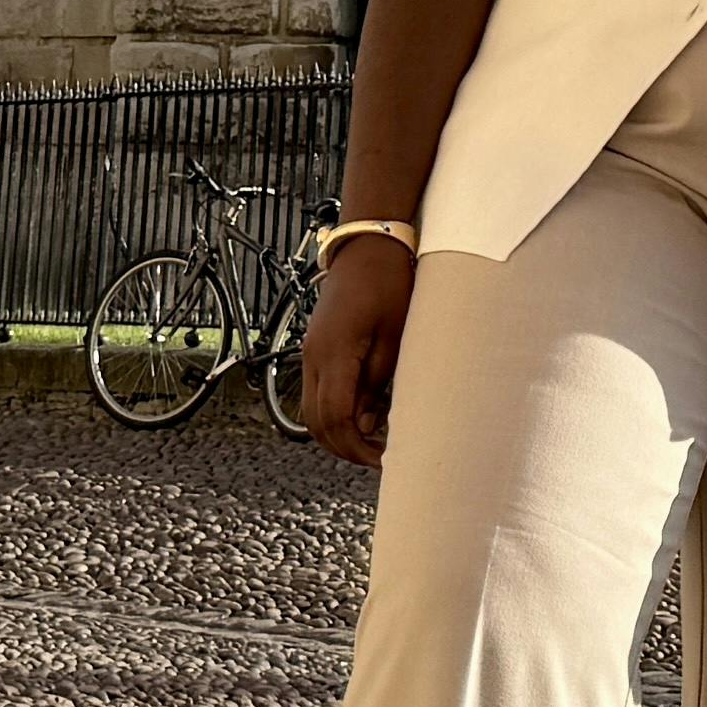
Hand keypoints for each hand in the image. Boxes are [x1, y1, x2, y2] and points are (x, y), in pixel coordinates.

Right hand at [298, 235, 415, 467]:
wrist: (368, 246)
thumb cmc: (389, 284)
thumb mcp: (395, 337)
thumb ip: (378, 383)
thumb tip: (366, 423)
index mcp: (334, 354)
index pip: (336, 420)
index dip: (358, 448)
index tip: (384, 460)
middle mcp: (313, 357)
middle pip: (316, 424)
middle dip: (345, 448)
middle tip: (378, 458)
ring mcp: (310, 353)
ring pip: (311, 412)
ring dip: (338, 433)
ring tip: (373, 439)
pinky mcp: (315, 348)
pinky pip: (316, 393)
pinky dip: (334, 412)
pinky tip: (365, 413)